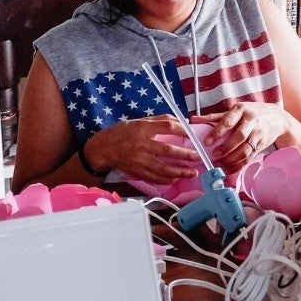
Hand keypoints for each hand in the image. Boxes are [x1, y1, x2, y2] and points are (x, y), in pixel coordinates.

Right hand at [85, 117, 203, 183]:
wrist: (102, 148)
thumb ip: (159, 120)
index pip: (167, 126)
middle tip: (197, 157)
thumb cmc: (121, 132)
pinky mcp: (137, 171)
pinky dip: (166, 180)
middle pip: (168, 150)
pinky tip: (176, 179)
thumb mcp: (138, 121)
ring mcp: (139, 159)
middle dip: (185, 155)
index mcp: (142, 128)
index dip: (182, 130)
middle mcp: (141, 144)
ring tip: (192, 172)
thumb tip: (180, 121)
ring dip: (179, 171)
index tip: (193, 134)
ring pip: (163, 168)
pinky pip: (154, 177)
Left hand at [201, 102, 289, 172]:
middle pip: (239, 137)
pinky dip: (238, 166)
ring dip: (232, 160)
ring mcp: (258, 135)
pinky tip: (228, 170)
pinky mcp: (261, 146)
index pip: (229, 121)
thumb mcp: (234, 110)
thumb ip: (214, 117)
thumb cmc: (251, 112)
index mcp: (242, 110)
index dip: (217, 132)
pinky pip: (249, 158)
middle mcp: (251, 122)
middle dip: (226, 148)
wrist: (277, 118)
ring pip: (245, 150)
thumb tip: (193, 120)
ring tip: (219, 165)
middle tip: (214, 155)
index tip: (207, 142)